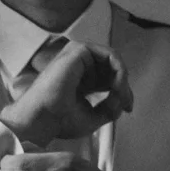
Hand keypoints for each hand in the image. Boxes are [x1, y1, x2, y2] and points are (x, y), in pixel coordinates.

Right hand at [0, 42, 132, 147]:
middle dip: (124, 86)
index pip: (107, 78)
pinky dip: (119, 71)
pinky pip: (110, 56)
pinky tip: (117, 87)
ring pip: (113, 60)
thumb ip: (110, 107)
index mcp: (79, 78)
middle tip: (127, 104)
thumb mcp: (93, 116)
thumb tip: (124, 100)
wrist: (42, 119)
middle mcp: (78, 64)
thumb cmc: (59, 120)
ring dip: (122, 79)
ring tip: (120, 97)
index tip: (128, 108)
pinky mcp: (78, 50)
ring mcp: (77, 55)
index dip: (122, 91)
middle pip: (111, 68)